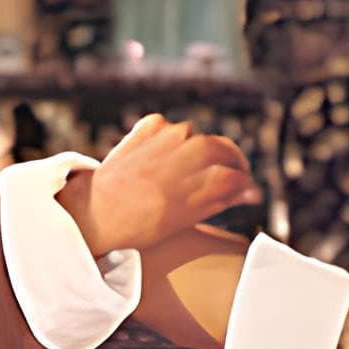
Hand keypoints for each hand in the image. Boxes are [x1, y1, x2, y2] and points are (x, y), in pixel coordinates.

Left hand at [68, 114, 256, 257]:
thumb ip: (222, 199)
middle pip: (222, 148)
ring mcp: (168, 135)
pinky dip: (170, 139)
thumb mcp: (187, 218)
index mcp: (200, 181)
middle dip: (229, 160)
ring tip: (185, 169)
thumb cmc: (143, 223)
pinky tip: (162, 157)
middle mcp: (188, 153)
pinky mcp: (149, 125)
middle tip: (228, 171)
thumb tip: (251, 192)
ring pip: (195, 136)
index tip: (242, 186)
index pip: (235, 175)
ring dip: (197, 149)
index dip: (241, 182)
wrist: (97, 211)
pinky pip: (170, 127)